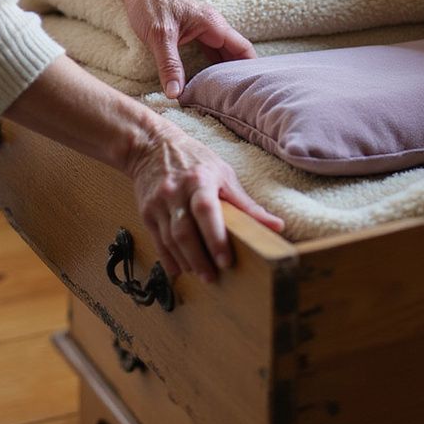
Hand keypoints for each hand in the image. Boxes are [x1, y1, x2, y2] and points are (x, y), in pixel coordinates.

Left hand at [120, 0, 255, 98]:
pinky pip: (209, 51)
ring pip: (222, 53)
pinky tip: (208, 81)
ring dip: (224, 72)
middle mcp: (213, 25)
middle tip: (241, 99)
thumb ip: (169, 66)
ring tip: (228, 95)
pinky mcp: (193, 31)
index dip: (251, 69)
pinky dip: (212, 66)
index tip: (255, 89)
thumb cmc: (149, 4)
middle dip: (238, 74)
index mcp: (213, 24)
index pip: (243, 49)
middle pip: (235, 53)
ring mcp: (203, 28)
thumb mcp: (159, 37)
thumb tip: (176, 94)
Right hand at [127, 119, 284, 280]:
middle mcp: (175, 192)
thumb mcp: (223, 174)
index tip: (226, 261)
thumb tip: (277, 225)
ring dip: (186, 261)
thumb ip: (247, 204)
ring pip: (170, 240)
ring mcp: (158, 203)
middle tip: (213, 277)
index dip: (215, 237)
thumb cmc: (195, 160)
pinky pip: (157, 241)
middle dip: (199, 258)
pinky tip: (180, 269)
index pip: (205, 210)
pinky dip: (168, 259)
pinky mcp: (146, 212)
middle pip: (184, 232)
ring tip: (201, 275)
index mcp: (199, 180)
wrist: (152, 146)